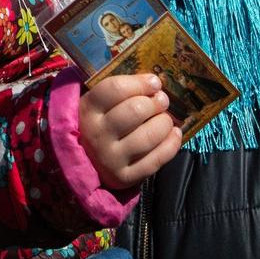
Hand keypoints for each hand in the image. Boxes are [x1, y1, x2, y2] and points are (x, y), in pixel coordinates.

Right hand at [78, 73, 181, 189]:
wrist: (86, 160)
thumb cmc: (98, 121)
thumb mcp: (97, 102)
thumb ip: (119, 90)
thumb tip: (154, 81)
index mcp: (88, 109)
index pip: (115, 89)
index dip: (140, 83)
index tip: (154, 82)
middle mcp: (97, 134)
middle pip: (135, 110)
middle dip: (155, 102)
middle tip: (161, 101)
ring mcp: (110, 158)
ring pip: (149, 136)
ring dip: (164, 123)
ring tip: (165, 119)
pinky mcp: (125, 177)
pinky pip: (157, 159)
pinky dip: (171, 144)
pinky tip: (173, 133)